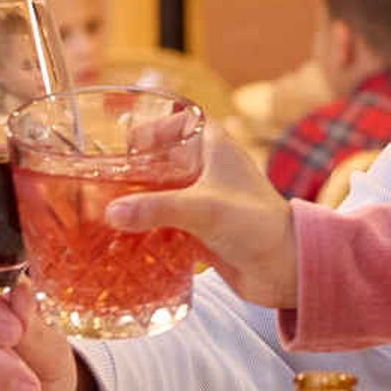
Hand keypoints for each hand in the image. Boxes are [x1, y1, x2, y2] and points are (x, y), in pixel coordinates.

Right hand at [105, 133, 296, 308]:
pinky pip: (166, 222)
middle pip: (163, 159)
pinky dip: (148, 226)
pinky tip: (125, 236)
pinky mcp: (200, 229)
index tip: (127, 142)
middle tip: (103, 179)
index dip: (153, 126)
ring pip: (162, 192)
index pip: (180, 121)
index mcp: (214, 147)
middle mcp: (208, 170)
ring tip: (105, 207)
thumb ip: (156, 208)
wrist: (287, 269)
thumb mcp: (204, 209)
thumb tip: (111, 212)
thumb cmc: (257, 225)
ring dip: (138, 200)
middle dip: (135, 169)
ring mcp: (203, 200)